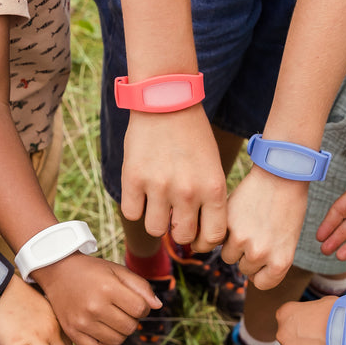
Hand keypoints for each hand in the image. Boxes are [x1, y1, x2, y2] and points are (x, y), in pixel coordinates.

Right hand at [33, 253, 160, 344]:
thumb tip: (157, 306)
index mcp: (108, 288)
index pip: (141, 309)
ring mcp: (82, 322)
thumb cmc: (92, 271)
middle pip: (130, 327)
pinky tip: (101, 330)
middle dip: (131, 319)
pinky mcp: (72, 333)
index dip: (142, 306)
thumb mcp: (117, 270)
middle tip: (120, 308)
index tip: (132, 300)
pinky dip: (104, 344)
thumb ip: (141, 286)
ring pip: (117, 341)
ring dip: (119, 332)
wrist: (58, 272)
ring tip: (111, 318)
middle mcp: (94, 307)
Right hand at [120, 107, 227, 251]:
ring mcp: (159, 186)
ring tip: (157, 202)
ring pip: (155, 229)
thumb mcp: (213, 167)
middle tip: (175, 218)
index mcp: (213, 188)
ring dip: (156, 220)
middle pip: (181, 236)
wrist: (166, 102)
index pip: (212, 237)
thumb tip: (200, 234)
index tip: (197, 236)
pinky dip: (135, 206)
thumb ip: (209, 200)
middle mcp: (188, 191)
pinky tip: (141, 192)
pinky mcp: (134, 178)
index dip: (204, 242)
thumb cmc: (193, 136)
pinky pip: (132, 213)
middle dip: (178, 230)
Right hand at [220, 167, 309, 289]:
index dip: (261, 271)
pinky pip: (217, 240)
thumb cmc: (288, 207)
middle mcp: (261, 255)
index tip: (263, 257)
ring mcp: (242, 240)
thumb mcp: (287, 240)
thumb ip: (270, 258)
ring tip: (245, 223)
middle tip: (257, 232)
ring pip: (228, 256)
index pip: (262, 284)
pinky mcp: (227, 224)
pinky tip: (235, 217)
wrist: (281, 175)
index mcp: (281, 262)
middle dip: (247, 254)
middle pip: (244, 268)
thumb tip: (246, 270)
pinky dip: (223, 232)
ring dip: (233, 243)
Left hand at [274, 297, 335, 344]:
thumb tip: (315, 316)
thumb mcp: (318, 303)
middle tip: (319, 338)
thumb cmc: (337, 312)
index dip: (302, 322)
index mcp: (284, 314)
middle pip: (289, 338)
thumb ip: (310, 312)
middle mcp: (282, 334)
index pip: (287, 319)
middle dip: (302, 338)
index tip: (312, 325)